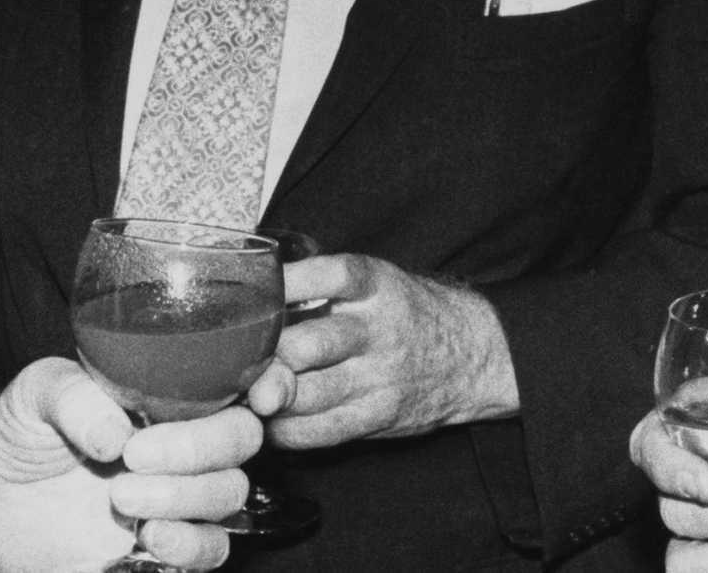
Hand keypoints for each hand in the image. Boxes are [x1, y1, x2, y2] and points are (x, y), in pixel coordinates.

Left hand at [0, 356, 258, 571]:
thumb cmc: (17, 433)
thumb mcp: (35, 392)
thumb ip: (73, 396)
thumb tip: (115, 434)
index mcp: (167, 391)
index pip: (243, 378)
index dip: (271, 382)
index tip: (258, 395)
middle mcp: (183, 440)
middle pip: (242, 440)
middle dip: (201, 448)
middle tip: (135, 457)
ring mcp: (177, 495)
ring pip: (230, 494)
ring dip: (187, 496)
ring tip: (121, 497)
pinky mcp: (164, 547)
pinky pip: (210, 550)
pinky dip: (191, 544)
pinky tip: (150, 537)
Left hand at [266, 252, 517, 448]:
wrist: (471, 353)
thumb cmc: (405, 313)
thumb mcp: (375, 283)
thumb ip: (321, 289)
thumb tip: (253, 296)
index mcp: (376, 286)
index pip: (329, 276)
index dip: (288, 283)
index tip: (255, 292)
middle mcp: (378, 329)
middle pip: (309, 344)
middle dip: (266, 357)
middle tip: (236, 362)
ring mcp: (380, 376)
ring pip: (309, 393)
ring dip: (268, 397)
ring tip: (246, 394)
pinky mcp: (380, 415)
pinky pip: (323, 430)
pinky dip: (288, 430)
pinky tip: (272, 421)